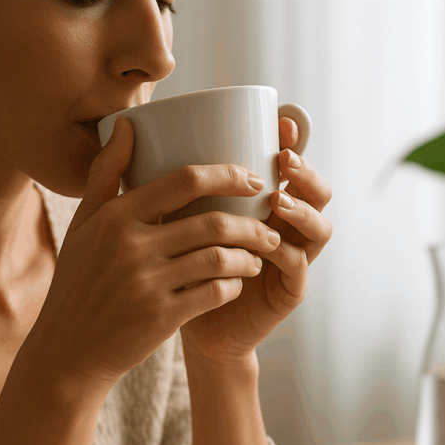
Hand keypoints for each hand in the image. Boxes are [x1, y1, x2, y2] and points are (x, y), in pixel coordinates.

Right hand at [23, 117, 277, 398]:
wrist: (67, 349)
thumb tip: (126, 123)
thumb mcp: (84, 224)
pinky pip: (214, 293)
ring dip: (248, 257)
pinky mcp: (161, 317)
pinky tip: (236, 284)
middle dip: (252, 224)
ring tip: (258, 257)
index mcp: (115, 216)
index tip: (253, 179)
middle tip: (269, 227)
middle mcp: (130, 246)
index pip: (184, 180)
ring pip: (220, 259)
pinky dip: (233, 286)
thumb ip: (105, 173)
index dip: (228, 175)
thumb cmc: (79, 281)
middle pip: (212, 222)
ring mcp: (146, 283)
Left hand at [180, 117, 332, 365]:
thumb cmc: (173, 264)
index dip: (295, 141)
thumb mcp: (167, 214)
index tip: (281, 123)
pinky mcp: (288, 290)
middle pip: (316, 191)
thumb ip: (159, 176)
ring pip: (320, 227)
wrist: (177, 321)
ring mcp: (291, 256)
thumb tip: (125, 125)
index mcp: (263, 202)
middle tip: (284, 160)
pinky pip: (298, 266)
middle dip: (307, 172)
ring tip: (278, 201)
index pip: (290, 165)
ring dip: (303, 211)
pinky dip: (285, 253)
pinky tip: (267, 246)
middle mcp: (284, 225)